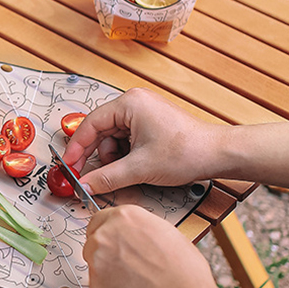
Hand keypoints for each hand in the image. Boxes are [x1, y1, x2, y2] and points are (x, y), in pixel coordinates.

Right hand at [61, 88, 217, 194]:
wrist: (219, 154)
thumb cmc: (187, 152)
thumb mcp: (140, 168)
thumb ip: (107, 177)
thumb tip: (85, 185)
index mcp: (129, 103)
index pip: (90, 124)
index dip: (77, 147)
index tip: (69, 165)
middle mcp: (134, 103)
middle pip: (100, 130)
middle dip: (96, 155)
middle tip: (85, 175)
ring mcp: (143, 112)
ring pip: (112, 137)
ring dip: (113, 158)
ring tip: (123, 173)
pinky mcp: (150, 123)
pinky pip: (126, 139)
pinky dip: (124, 155)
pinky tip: (132, 168)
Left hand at [82, 205, 222, 287]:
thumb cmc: (185, 274)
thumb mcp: (168, 235)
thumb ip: (142, 230)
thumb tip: (136, 235)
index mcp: (125, 217)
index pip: (101, 219)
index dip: (108, 232)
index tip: (114, 241)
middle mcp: (105, 235)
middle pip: (94, 240)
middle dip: (107, 251)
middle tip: (127, 265)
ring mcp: (96, 260)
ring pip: (95, 263)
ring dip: (108, 271)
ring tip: (135, 282)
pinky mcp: (94, 285)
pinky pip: (99, 286)